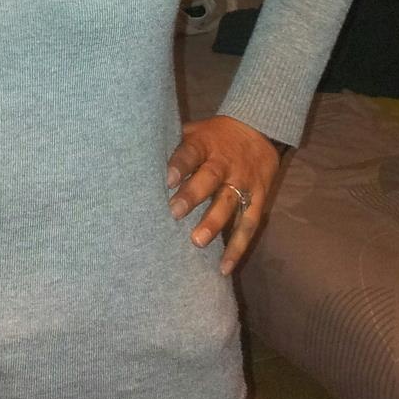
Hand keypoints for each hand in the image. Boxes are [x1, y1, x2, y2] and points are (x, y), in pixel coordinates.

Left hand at [166, 116, 283, 273]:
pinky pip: (248, 225)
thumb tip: (139, 160)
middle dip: (193, 195)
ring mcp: (243, 182)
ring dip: (214, 223)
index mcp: (205, 143)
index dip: (180, 164)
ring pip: (230, 202)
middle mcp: (225, 162)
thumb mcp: (195, 132)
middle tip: (175, 213)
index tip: (167, 180)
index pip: (191, 151)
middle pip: (210, 177)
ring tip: (198, 242)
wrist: (259, 130)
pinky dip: (237, 247)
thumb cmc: (214, 136)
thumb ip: (175, 146)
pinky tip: (224, 268)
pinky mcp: (258, 199)